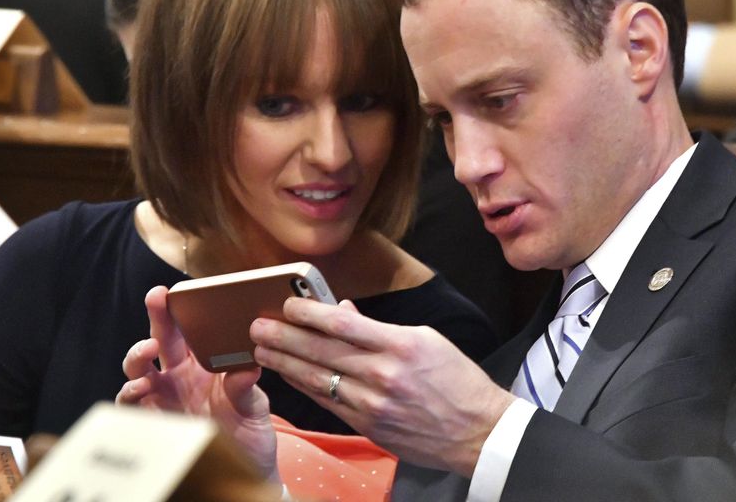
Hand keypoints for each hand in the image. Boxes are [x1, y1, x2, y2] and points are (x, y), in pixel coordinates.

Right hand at [117, 286, 278, 481]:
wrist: (245, 468)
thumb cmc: (249, 430)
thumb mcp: (254, 406)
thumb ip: (246, 387)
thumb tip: (246, 368)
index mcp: (203, 363)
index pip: (188, 329)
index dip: (180, 309)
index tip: (176, 290)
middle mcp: (179, 376)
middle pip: (160, 339)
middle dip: (156, 316)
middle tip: (157, 297)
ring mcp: (163, 397)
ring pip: (138, 369)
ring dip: (138, 355)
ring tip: (148, 350)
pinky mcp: (154, 421)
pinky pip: (132, 405)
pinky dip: (130, 394)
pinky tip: (141, 388)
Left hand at [250, 298, 514, 476]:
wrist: (478, 431)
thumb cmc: (456, 379)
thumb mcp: (426, 340)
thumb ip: (381, 328)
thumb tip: (346, 313)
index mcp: (400, 345)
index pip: (343, 323)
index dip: (309, 312)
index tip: (287, 303)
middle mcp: (383, 374)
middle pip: (322, 351)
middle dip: (284, 335)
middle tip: (257, 325)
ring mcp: (374, 403)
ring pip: (318, 378)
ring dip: (285, 362)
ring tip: (262, 348)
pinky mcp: (369, 426)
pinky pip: (329, 402)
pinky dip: (305, 386)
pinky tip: (288, 374)